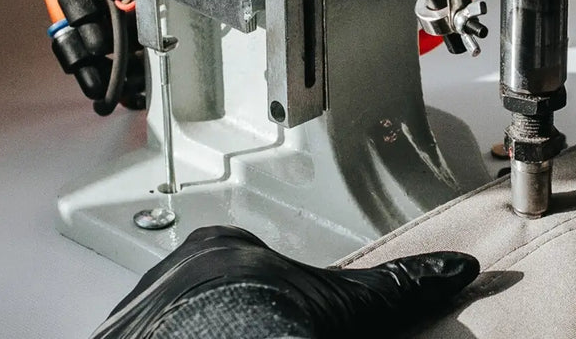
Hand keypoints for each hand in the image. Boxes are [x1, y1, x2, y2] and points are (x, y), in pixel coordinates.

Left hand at [93, 226, 478, 337]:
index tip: (284, 319)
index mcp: (221, 247)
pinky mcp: (120, 335)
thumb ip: (397, 287)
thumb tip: (455, 270)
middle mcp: (170, 272)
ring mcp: (137, 312)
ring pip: (171, 323)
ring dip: (195, 335)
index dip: (273, 297)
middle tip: (259, 338)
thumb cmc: (264, 327)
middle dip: (230, 319)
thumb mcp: (346, 304)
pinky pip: (145, 337)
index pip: (246, 262)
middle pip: (206, 296)